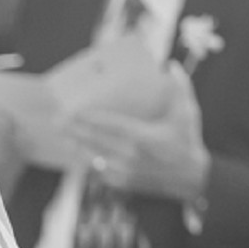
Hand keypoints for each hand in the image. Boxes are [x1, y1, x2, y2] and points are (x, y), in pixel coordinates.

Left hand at [60, 67, 210, 203]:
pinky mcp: (123, 183)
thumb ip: (179, 87)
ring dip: (77, 147)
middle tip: (57, 121)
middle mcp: (129, 156)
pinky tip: (80, 154)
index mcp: (141, 137)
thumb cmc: (187, 141)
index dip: (87, 118)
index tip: (71, 111)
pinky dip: (89, 162)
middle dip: (73, 131)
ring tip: (64, 136)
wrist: (191, 178)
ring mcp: (124, 172)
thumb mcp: (187, 112)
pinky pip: (99, 172)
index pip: (107, 125)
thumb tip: (170, 65)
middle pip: (93, 141)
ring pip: (92, 158)